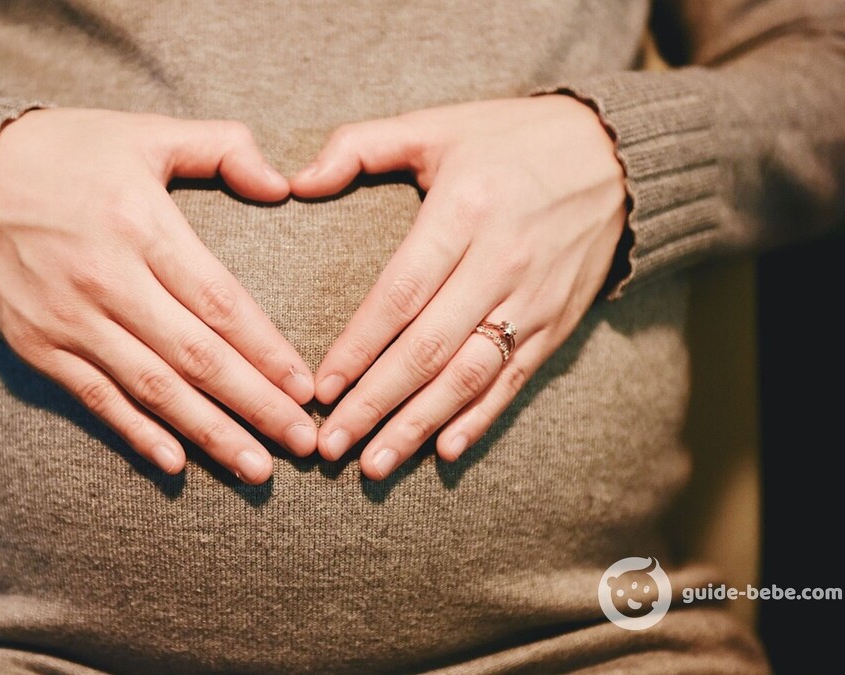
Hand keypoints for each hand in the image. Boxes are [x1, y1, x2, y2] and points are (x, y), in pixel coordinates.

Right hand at [0, 109, 315, 483]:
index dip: (267, 351)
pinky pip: (96, 399)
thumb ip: (221, 148)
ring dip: (209, 433)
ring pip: (152, 389)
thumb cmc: (67, 152)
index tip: (306, 388)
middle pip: (196, 357)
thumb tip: (282, 184)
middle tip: (303, 444)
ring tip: (258, 468)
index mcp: (141, 224)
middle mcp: (106, 279)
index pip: (219, 302)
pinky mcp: (38, 346)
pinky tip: (176, 464)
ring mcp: (68, 319)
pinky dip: (136, 433)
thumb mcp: (145, 132)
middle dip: (256, 405)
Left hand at [290, 96, 625, 478]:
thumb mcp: (436, 125)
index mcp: (464, 211)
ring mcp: (535, 298)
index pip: (401, 293)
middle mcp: (502, 261)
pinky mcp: (559, 322)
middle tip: (331, 445)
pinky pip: (515, 379)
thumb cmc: (510, 140)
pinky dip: (480, 419)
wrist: (617, 154)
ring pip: (470, 375)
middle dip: (375, 402)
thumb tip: (295, 182)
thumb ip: (360, 147)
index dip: (358, 346)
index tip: (320, 388)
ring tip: (374, 465)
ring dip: (419, 425)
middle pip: (429, 348)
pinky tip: (444, 451)